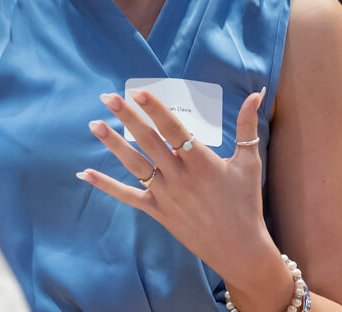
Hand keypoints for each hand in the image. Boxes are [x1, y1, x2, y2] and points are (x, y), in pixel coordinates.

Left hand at [78, 88, 295, 311]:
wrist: (240, 249)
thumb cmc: (246, 203)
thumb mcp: (249, 162)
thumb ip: (247, 126)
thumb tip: (256, 93)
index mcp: (203, 163)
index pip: (175, 130)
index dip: (156, 110)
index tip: (139, 92)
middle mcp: (180, 177)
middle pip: (149, 142)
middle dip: (127, 118)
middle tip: (107, 97)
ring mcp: (166, 195)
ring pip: (135, 165)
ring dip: (113, 145)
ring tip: (94, 125)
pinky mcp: (157, 211)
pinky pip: (127, 195)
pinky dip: (106, 185)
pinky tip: (84, 173)